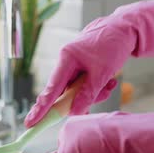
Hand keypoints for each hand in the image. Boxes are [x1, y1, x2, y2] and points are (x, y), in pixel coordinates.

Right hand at [24, 0, 153, 127]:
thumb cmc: (112, 45)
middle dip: (81, 100)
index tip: (30, 123)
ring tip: (110, 84)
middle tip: (95, 102)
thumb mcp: (102, 72)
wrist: (123, 29)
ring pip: (76, 92)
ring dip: (93, 94)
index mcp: (66, 59)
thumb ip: (87, 94)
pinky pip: (83, 86)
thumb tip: (74, 112)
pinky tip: (109, 83)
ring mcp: (72, 66)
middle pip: (65, 93)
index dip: (41, 108)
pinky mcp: (80, 69)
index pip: (51, 89)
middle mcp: (65, 62)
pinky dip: (95, 89)